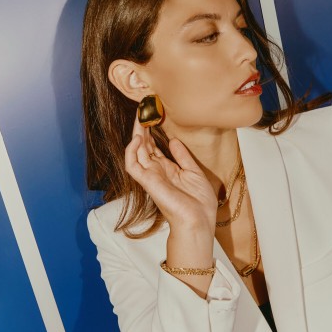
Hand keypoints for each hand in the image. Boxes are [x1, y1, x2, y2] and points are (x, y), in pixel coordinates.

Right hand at [125, 113, 216, 231]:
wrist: (198, 221)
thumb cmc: (199, 202)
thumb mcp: (193, 172)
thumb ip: (182, 157)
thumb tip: (172, 141)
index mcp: (168, 170)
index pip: (154, 148)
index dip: (152, 132)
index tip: (152, 115)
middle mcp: (157, 172)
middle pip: (144, 147)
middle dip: (142, 129)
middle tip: (143, 111)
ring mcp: (151, 176)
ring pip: (136, 152)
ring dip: (136, 135)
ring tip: (140, 118)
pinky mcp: (147, 182)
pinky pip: (132, 165)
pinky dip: (132, 151)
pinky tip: (138, 138)